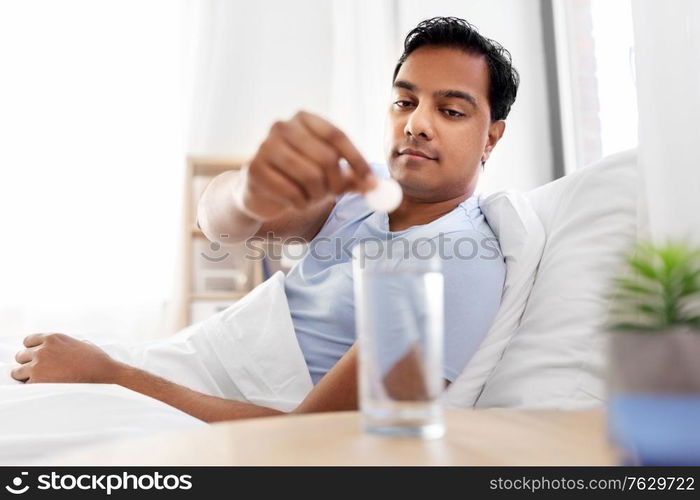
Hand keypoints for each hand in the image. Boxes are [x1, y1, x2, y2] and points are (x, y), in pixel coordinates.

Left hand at [11, 333, 122, 383]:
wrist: (103, 375)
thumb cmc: (97, 361)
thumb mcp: (83, 344)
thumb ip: (69, 344)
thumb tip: (68, 347)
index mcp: (53, 338)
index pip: (28, 341)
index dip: (32, 350)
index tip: (37, 356)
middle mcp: (42, 350)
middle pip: (21, 356)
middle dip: (28, 363)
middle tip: (40, 371)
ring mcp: (38, 366)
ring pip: (17, 371)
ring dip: (26, 376)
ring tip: (40, 381)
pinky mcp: (37, 382)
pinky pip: (25, 385)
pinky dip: (32, 388)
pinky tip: (45, 388)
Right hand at [237, 110, 376, 220]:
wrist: (259, 192)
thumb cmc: (298, 178)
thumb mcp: (329, 173)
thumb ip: (353, 177)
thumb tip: (377, 186)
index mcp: (304, 119)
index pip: (336, 136)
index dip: (356, 160)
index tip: (370, 181)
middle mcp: (282, 127)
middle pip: (326, 157)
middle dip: (337, 182)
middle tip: (336, 194)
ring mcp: (265, 146)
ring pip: (310, 176)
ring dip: (317, 195)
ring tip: (312, 197)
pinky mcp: (255, 169)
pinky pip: (291, 192)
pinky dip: (300, 203)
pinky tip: (295, 202)